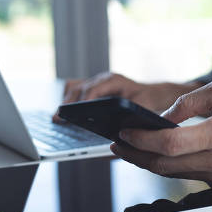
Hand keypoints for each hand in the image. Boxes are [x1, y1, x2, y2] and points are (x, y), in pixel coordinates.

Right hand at [53, 72, 200, 121]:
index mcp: (114, 81)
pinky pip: (76, 90)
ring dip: (66, 101)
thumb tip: (117, 132)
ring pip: (74, 87)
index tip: (74, 113)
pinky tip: (65, 114)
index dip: (83, 101)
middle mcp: (103, 79)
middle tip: (58, 119)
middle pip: (79, 88)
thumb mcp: (141, 107)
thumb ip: (130, 116)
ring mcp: (97, 81)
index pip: (93, 88)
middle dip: (68, 103)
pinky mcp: (94, 88)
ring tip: (58, 118)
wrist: (153, 92)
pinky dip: (70, 100)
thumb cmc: (148, 100)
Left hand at [111, 78, 211, 189]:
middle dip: (135, 155)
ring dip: (148, 161)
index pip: (171, 144)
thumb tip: (161, 117)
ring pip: (173, 173)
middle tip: (118, 145)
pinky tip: (156, 154)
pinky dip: (167, 165)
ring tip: (130, 149)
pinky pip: (186, 175)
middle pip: (165, 165)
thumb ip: (189, 102)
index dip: (142, 140)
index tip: (125, 133)